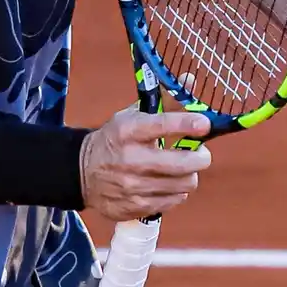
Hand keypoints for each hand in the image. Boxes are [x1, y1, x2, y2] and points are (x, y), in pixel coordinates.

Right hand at [79, 106, 211, 221]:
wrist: (82, 171)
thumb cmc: (116, 139)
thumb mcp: (133, 115)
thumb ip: (164, 100)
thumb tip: (190, 79)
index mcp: (128, 130)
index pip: (164, 125)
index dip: (189, 124)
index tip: (204, 124)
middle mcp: (130, 159)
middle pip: (182, 163)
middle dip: (201, 157)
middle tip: (201, 153)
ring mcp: (132, 186)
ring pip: (183, 184)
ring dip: (188, 176)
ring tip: (182, 169)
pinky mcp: (135, 207)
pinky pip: (173, 201)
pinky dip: (176, 192)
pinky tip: (167, 184)